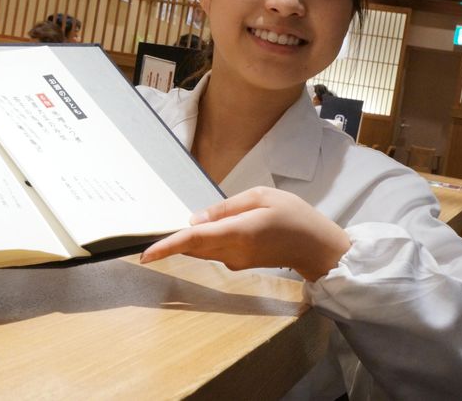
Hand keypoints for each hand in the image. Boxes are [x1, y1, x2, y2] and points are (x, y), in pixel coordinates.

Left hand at [140, 187, 350, 280]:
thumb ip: (226, 208)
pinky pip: (214, 252)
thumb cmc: (294, 216)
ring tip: (178, 226)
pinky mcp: (239, 265)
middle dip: (171, 241)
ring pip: (201, 250)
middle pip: (192, 247)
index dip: (167, 246)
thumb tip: (195, 219)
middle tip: (150, 232)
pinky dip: (205, 241)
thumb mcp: (261, 197)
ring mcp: (236, 262)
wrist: (316, 246)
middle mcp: (232, 253)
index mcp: (238, 232)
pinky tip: (213, 228)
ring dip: (187, 241)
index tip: (146, 254)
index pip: (194, 240)